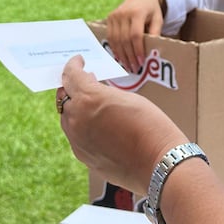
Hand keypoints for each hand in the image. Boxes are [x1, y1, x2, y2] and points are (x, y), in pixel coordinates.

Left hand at [58, 56, 186, 194]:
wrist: (158, 162)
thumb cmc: (150, 125)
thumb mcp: (127, 98)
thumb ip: (103, 93)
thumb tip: (92, 92)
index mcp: (88, 98)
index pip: (70, 75)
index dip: (73, 65)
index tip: (78, 61)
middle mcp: (77, 118)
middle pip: (65, 97)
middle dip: (74, 88)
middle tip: (85, 82)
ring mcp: (77, 140)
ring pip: (67, 119)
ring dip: (76, 109)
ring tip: (91, 105)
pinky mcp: (83, 157)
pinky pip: (76, 137)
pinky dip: (82, 128)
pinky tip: (97, 127)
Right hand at [105, 0, 164, 71]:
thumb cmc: (152, 10)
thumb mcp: (158, 19)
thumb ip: (155, 33)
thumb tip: (152, 51)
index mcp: (137, 12)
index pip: (135, 35)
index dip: (137, 49)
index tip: (141, 61)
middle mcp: (123, 13)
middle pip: (124, 39)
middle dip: (129, 56)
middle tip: (135, 69)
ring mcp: (114, 15)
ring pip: (115, 40)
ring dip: (121, 55)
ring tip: (128, 66)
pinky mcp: (109, 18)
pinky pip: (110, 37)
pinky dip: (114, 49)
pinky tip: (120, 57)